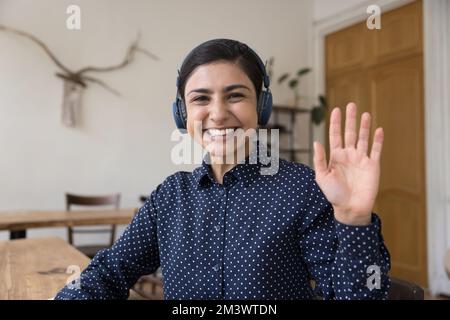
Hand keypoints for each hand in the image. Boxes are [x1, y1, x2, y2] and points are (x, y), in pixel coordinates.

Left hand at [313, 103, 383, 225]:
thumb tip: (316, 142)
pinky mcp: (373, 165)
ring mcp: (361, 159)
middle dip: (350, 119)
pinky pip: (376, 150)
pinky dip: (378, 140)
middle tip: (350, 105)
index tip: (335, 109)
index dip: (335, 123)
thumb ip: (320, 159)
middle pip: (350, 133)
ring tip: (365, 113)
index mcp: (336, 156)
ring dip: (364, 126)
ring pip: (363, 138)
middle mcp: (349, 155)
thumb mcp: (322, 177)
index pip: (335, 135)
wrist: (350, 208)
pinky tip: (378, 129)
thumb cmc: (334, 194)